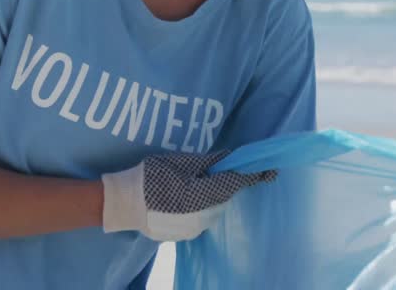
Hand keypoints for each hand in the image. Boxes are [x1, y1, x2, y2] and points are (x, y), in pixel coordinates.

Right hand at [101, 150, 275, 240]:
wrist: (124, 203)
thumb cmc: (152, 176)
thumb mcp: (181, 162)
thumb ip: (209, 162)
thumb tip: (231, 159)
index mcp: (205, 195)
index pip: (236, 183)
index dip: (254, 176)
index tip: (271, 172)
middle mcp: (205, 216)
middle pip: (224, 196)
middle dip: (224, 183)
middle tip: (212, 170)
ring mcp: (194, 228)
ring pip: (213, 207)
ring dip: (210, 194)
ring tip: (190, 183)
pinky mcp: (185, 234)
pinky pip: (201, 217)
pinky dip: (198, 205)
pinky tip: (182, 197)